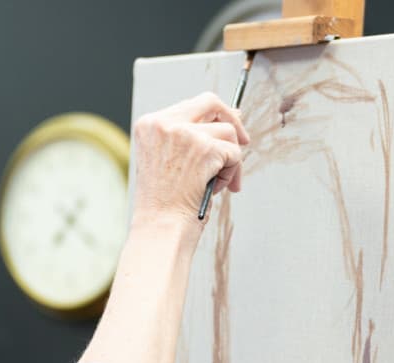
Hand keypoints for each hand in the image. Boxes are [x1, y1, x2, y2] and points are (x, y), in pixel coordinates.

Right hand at [129, 92, 250, 228]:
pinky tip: (216, 190)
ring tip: (218, 184)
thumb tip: (232, 118)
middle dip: (232, 121)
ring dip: (230, 160)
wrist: (159, 228)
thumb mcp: (168, 161)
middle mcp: (164, 123)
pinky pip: (234, 153)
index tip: (227, 129)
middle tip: (244, 142)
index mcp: (149, 124)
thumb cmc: (163, 204)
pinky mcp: (204, 148)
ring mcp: (185, 133)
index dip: (214, 116)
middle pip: (211, 102)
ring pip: (228, 132)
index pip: (190, 105)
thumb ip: (191, 137)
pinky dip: (232, 173)